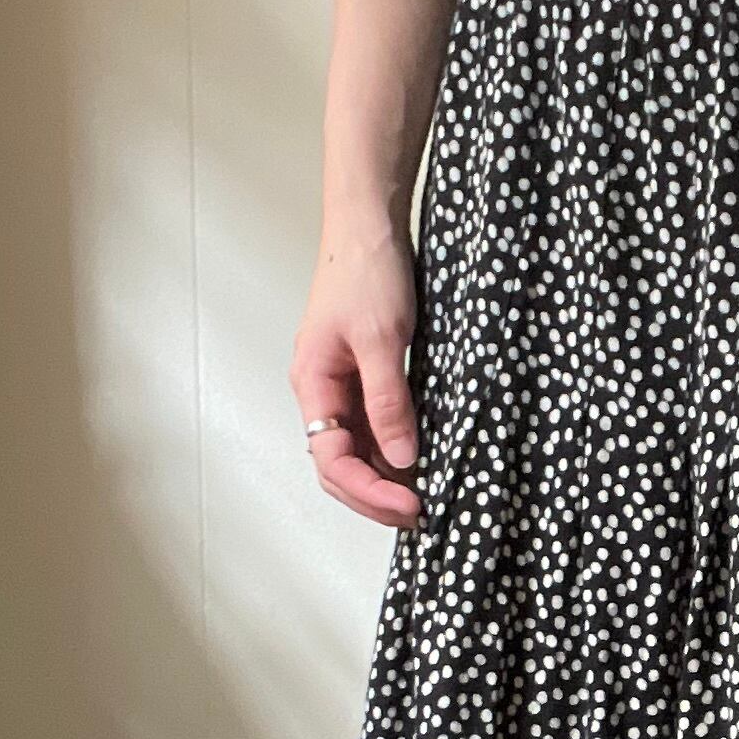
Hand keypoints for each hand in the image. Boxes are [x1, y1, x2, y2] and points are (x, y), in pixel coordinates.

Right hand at [292, 211, 422, 530]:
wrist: (369, 227)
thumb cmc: (366, 272)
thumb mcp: (383, 339)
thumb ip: (389, 402)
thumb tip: (402, 458)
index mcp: (314, 385)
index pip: (332, 461)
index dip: (369, 492)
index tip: (410, 504)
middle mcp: (323, 392)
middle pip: (339, 466)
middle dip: (375, 496)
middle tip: (420, 512)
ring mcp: (343, 386)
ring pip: (357, 450)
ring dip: (386, 477)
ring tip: (424, 494)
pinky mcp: (365, 376)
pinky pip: (374, 426)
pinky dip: (395, 449)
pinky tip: (421, 460)